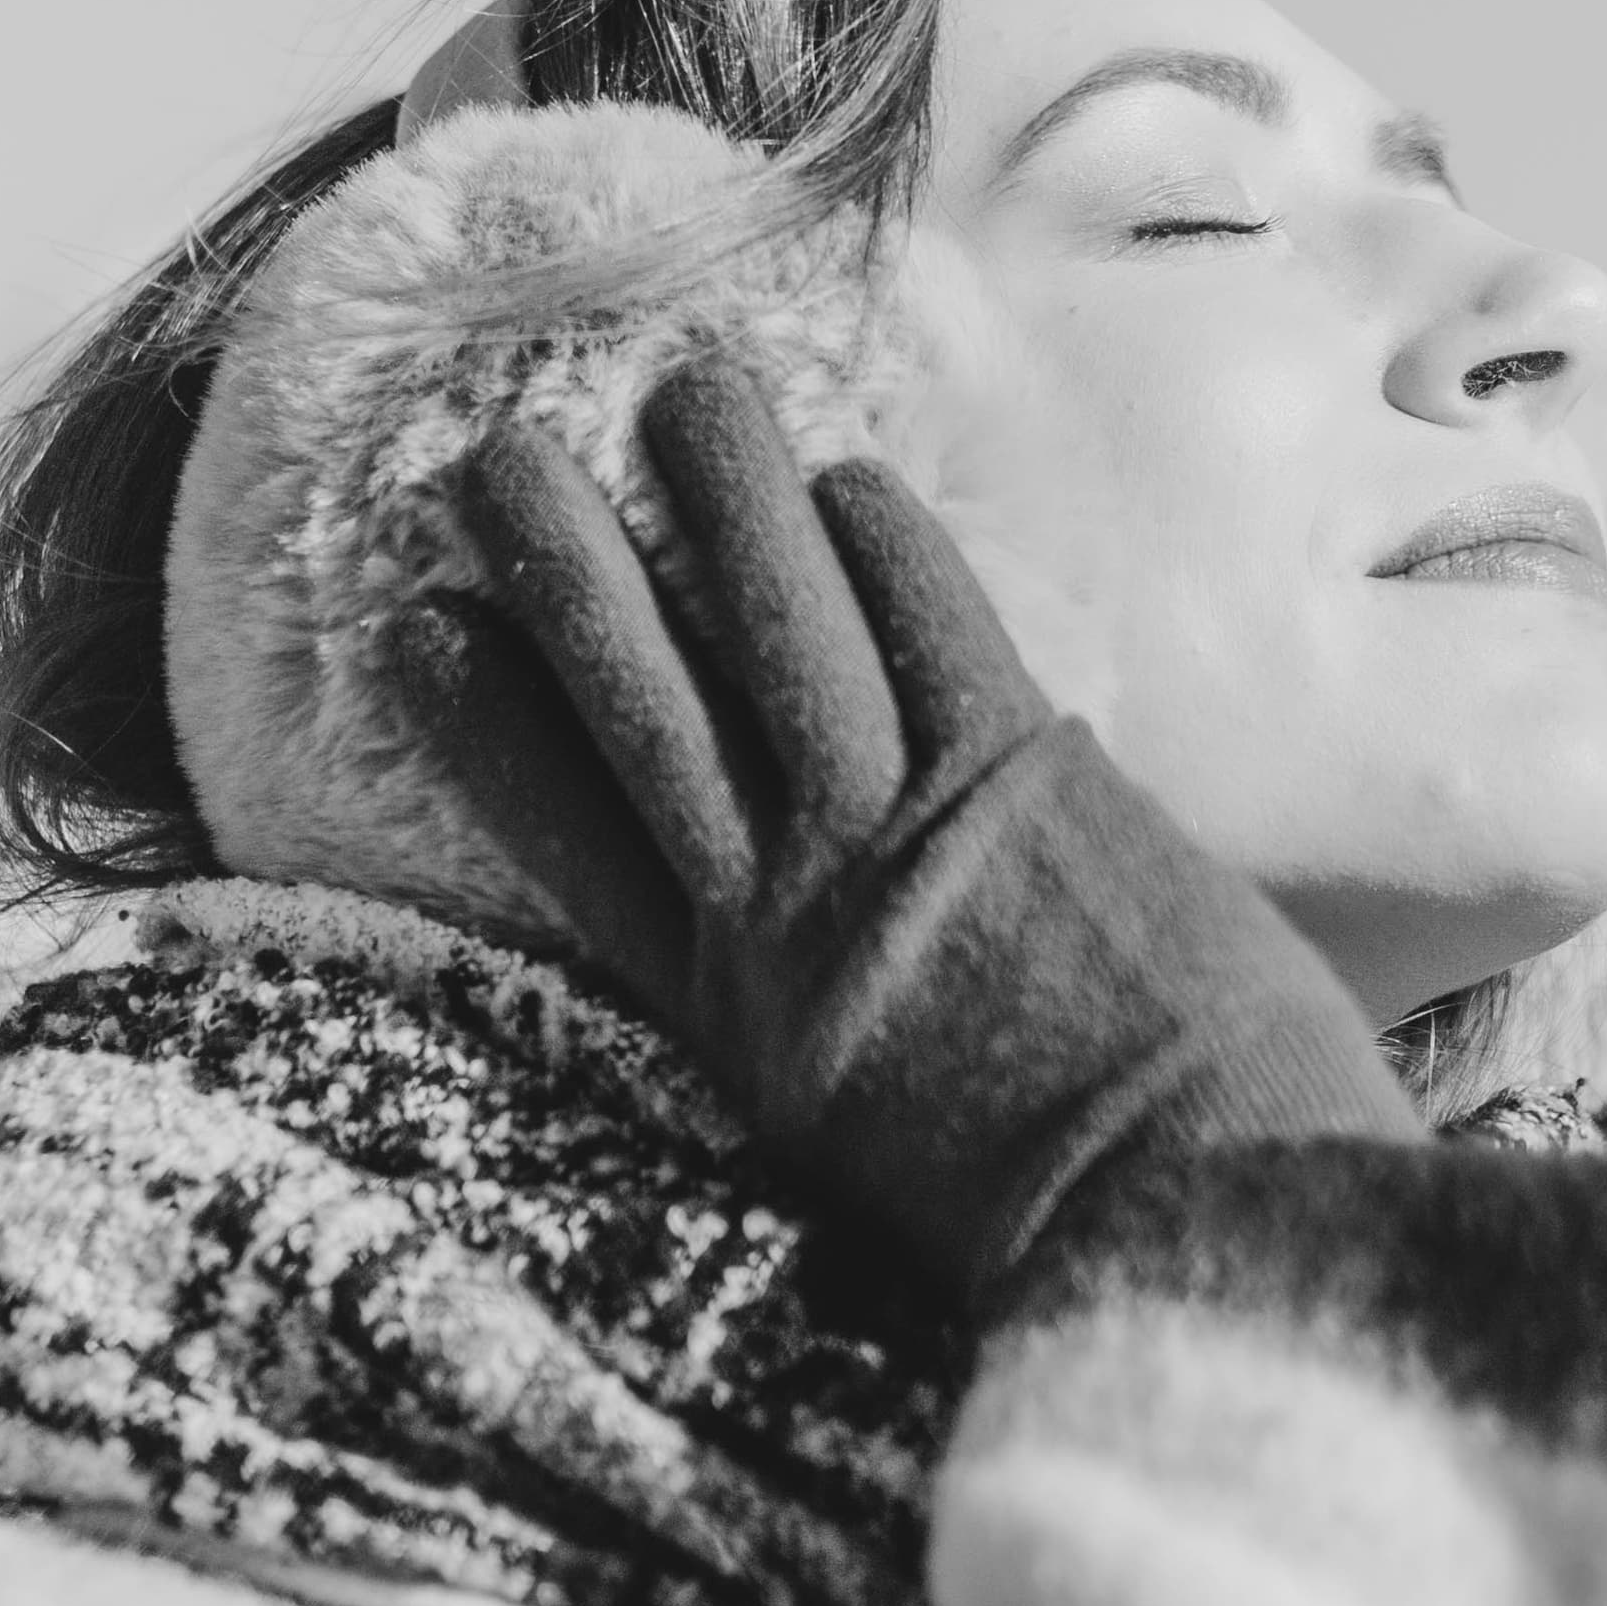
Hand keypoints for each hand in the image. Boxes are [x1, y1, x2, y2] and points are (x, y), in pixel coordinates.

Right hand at [396, 373, 1413, 1302]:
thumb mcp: (862, 1151)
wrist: (1187, 1224)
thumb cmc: (1044, 1225)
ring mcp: (899, 831)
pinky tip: (851, 476)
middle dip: (558, 565)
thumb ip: (815, 1033)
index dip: (488, 721)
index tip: (420, 625)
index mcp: (733, 1017)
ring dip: (722, 487)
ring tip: (678, 380)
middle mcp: (786, 910)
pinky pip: (932, 616)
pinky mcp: (1026, 774)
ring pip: (776, 618)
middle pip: (638, 700)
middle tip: (490, 459)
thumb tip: (815, 949)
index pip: (568, 835)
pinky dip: (883, 538)